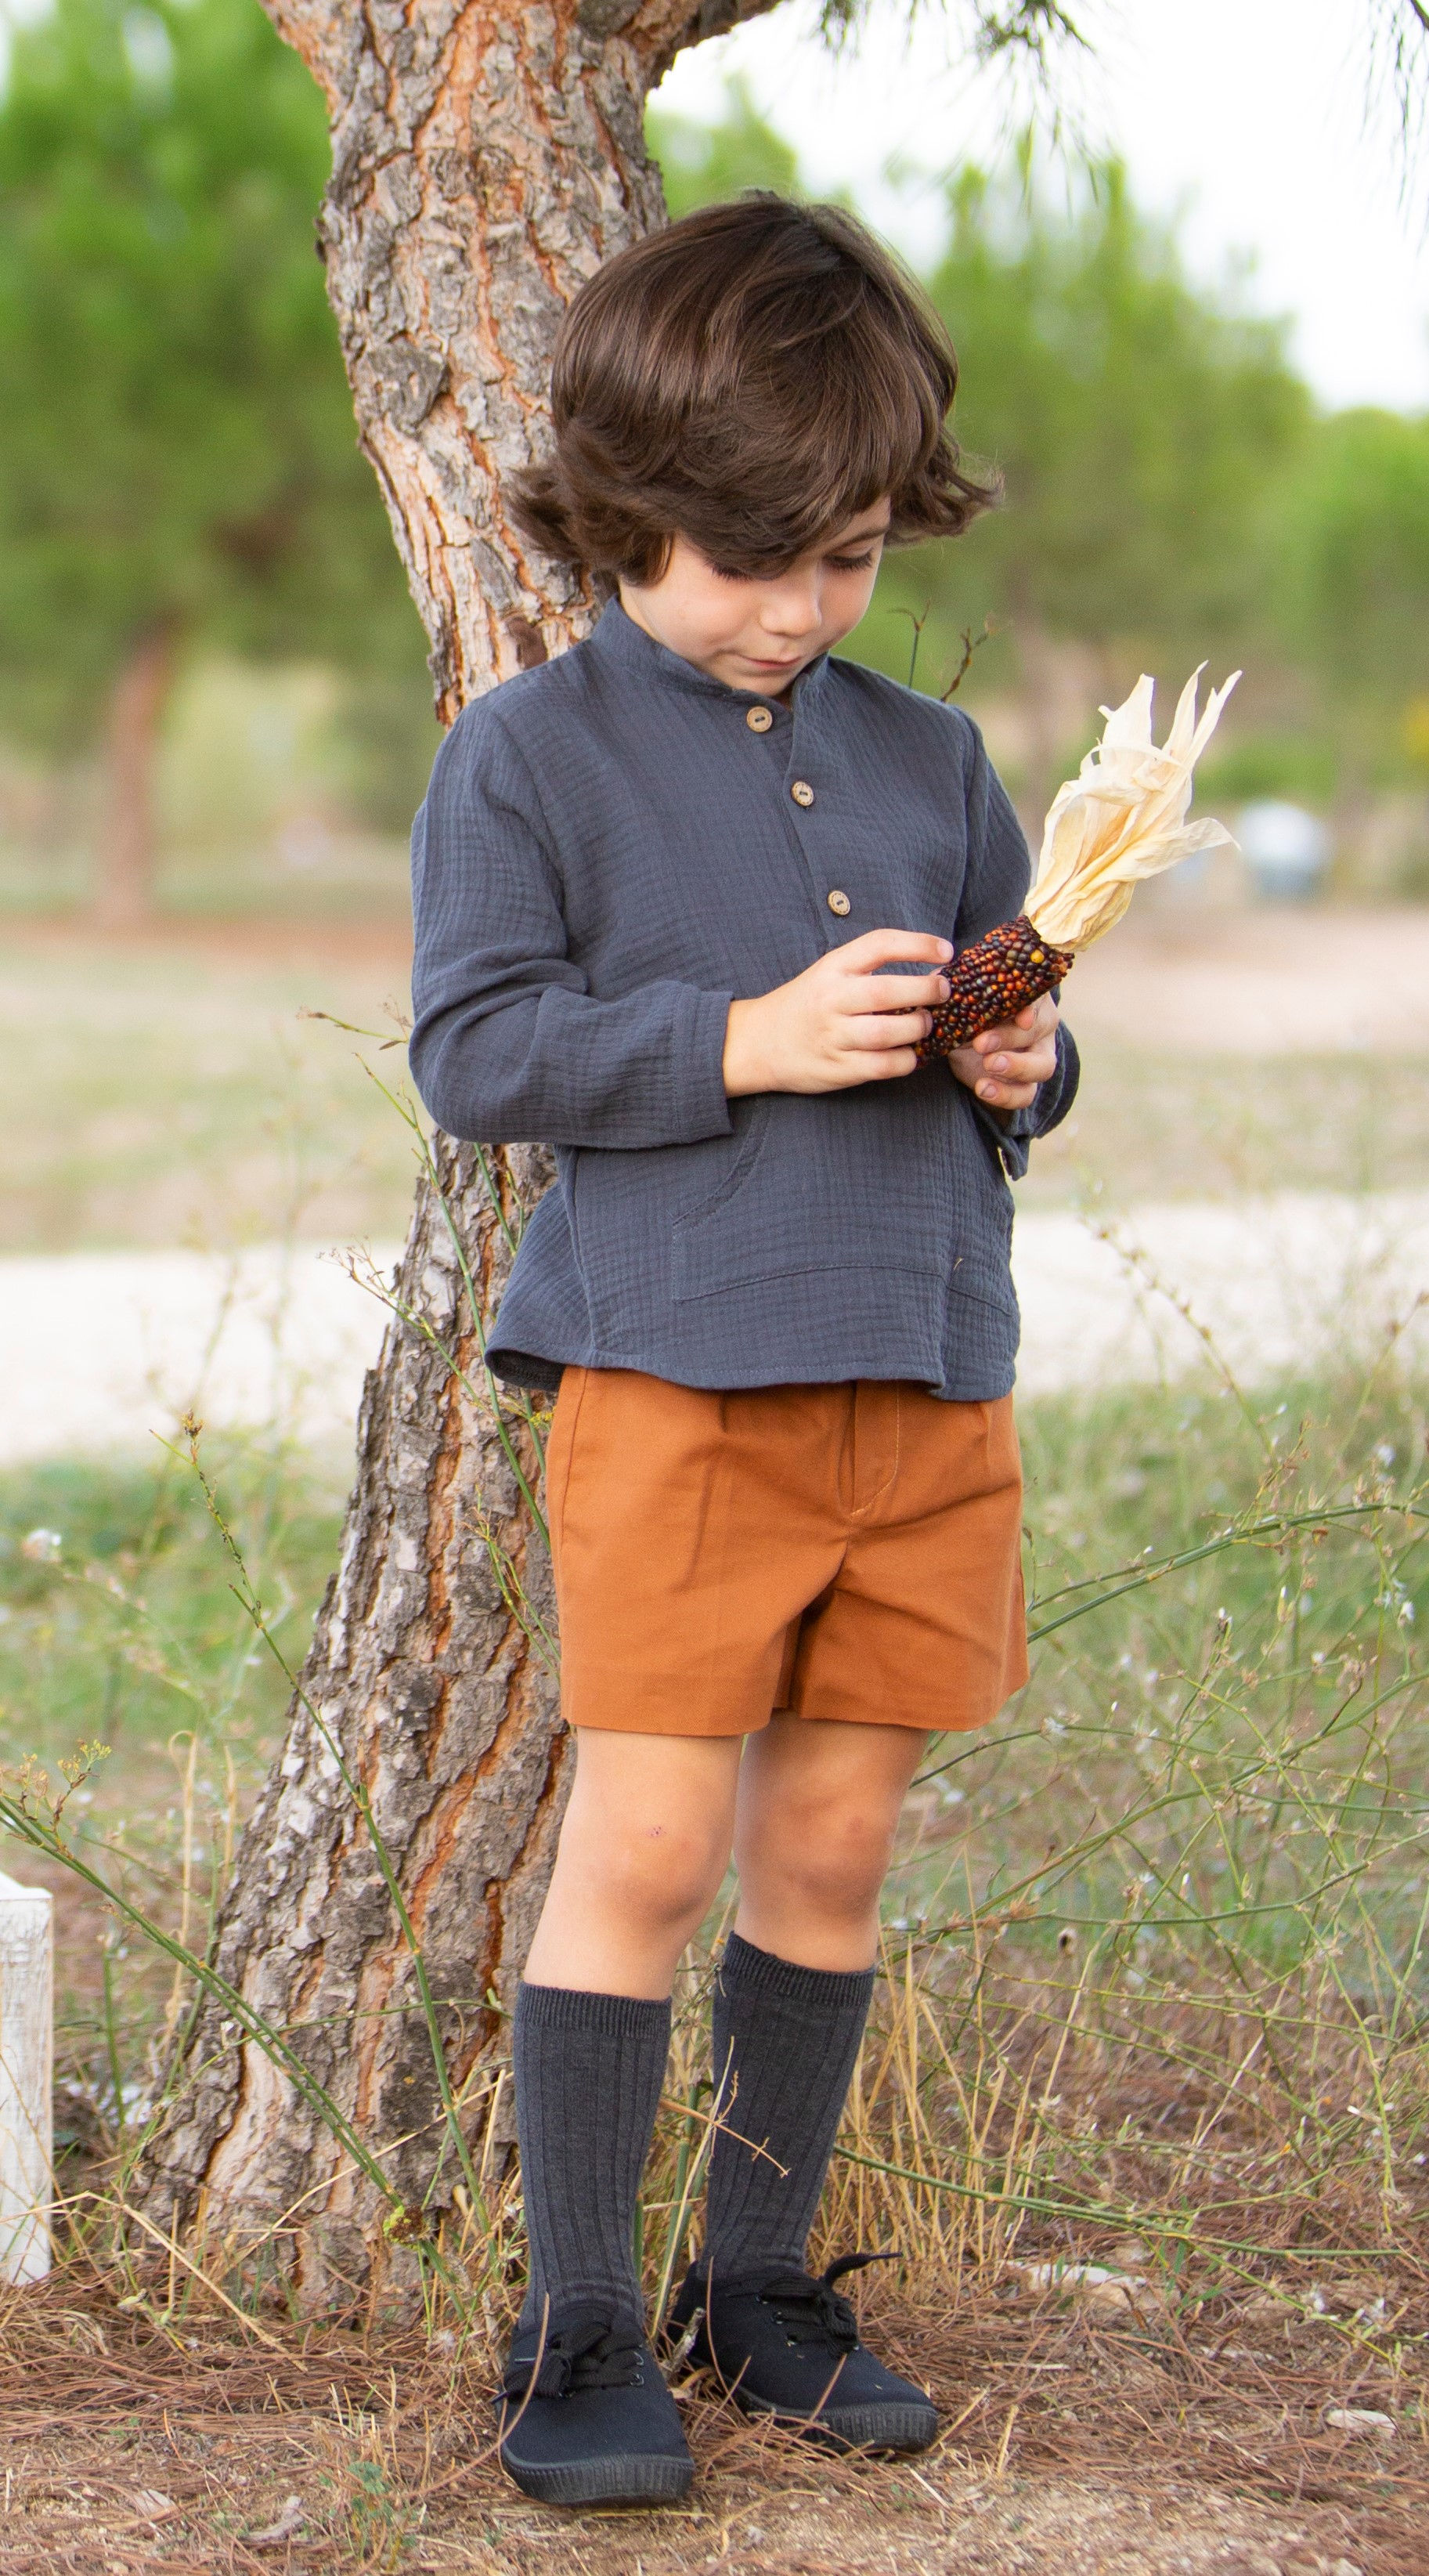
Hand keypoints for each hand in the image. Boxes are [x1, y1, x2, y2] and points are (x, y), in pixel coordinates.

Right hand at [723, 929, 952, 1097]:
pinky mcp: (837, 1068)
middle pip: (887, 992)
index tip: (946, 951)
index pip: (880, 944)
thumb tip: (930, 970)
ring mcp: (833, 1036)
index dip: (918, 944)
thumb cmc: (806, 1005)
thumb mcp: (829, 973)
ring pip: (887, 1033)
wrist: (759, 1042)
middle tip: (943, 992)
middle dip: (926, 991)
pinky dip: (906, 1060)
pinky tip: (910, 1054)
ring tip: (926, 1024)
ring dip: (918, 1028)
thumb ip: (869, 969)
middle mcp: (832, 999)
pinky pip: (882, 1066)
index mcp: (833, 967)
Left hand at [947, 991, 1059, 1112]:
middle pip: (1039, 1030)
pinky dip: (1006, 1095)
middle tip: (981, 1043)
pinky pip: (1026, 1094)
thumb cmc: (969, 1013)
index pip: (1038, 996)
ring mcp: (1038, 1057)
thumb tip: (937, 982)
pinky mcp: (1026, 1084)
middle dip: (1010, 1037)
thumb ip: (955, 991)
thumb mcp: (962, 1000)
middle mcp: (1040, 1025)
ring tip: (988, 1066)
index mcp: (1027, 997)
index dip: (1031, 1006)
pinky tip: (983, 1089)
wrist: (967, 1047)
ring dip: (1017, 1067)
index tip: (1020, 1016)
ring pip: (1043, 1066)